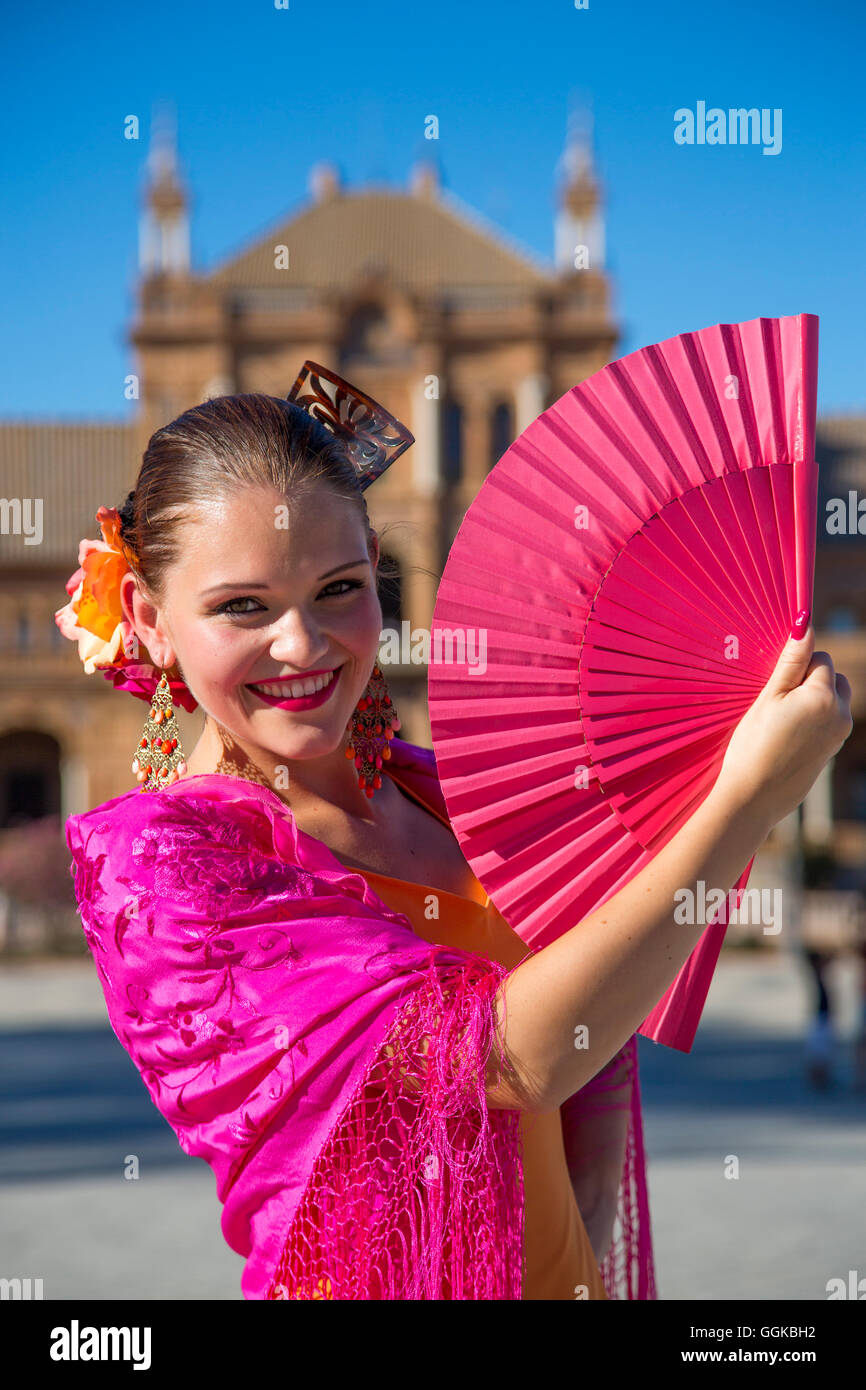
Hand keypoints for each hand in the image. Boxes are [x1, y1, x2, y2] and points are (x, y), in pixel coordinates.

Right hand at [715, 621, 852, 830]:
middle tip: (779, 700)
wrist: (754, 795)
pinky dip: (815, 719)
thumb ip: (790, 662)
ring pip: (835, 699)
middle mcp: (840, 714)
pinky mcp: (834, 749)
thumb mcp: (768, 698)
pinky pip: (831, 720)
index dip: (797, 665)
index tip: (776, 684)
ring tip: (784, 718)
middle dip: (812, 679)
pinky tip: (789, 734)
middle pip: (834, 678)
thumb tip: (805, 626)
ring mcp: (840, 734)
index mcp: (823, 697)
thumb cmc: (753, 744)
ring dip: (815, 698)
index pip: (821, 658)